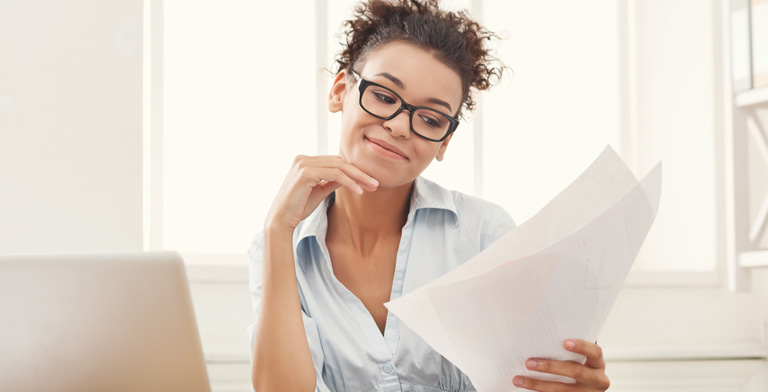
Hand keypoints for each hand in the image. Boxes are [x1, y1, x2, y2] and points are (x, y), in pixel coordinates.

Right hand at [264, 155, 378, 231]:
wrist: (281, 220)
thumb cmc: (298, 208)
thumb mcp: (319, 191)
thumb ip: (332, 181)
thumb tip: (348, 177)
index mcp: (305, 161)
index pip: (335, 161)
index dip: (353, 170)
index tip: (369, 182)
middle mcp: (303, 159)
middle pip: (339, 161)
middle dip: (359, 172)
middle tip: (375, 183)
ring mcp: (303, 164)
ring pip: (339, 166)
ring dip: (358, 177)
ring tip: (371, 187)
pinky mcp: (304, 173)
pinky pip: (334, 174)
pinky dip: (349, 182)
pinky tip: (359, 191)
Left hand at [512, 339, 609, 390]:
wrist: (587, 388)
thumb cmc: (578, 365)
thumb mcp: (579, 358)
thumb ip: (566, 350)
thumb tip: (538, 337)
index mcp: (598, 363)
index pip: (594, 352)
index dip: (581, 346)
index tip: (564, 342)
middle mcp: (597, 380)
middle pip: (575, 371)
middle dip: (550, 366)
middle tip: (529, 363)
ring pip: (562, 390)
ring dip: (537, 384)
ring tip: (519, 379)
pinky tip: (526, 386)